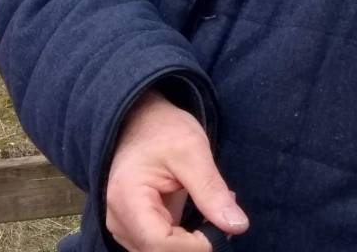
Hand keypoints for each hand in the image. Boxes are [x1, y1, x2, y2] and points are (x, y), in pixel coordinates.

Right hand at [106, 89, 248, 251]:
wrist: (140, 118)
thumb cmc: (163, 128)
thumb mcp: (192, 150)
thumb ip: (211, 190)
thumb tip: (238, 226)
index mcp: (127, 199)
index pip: (160, 244)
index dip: (196, 246)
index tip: (222, 228)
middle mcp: (119, 220)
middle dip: (197, 244)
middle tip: (224, 216)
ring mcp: (124, 227)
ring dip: (193, 243)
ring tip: (214, 208)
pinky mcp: (136, 228)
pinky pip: (162, 246)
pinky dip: (186, 239)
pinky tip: (203, 214)